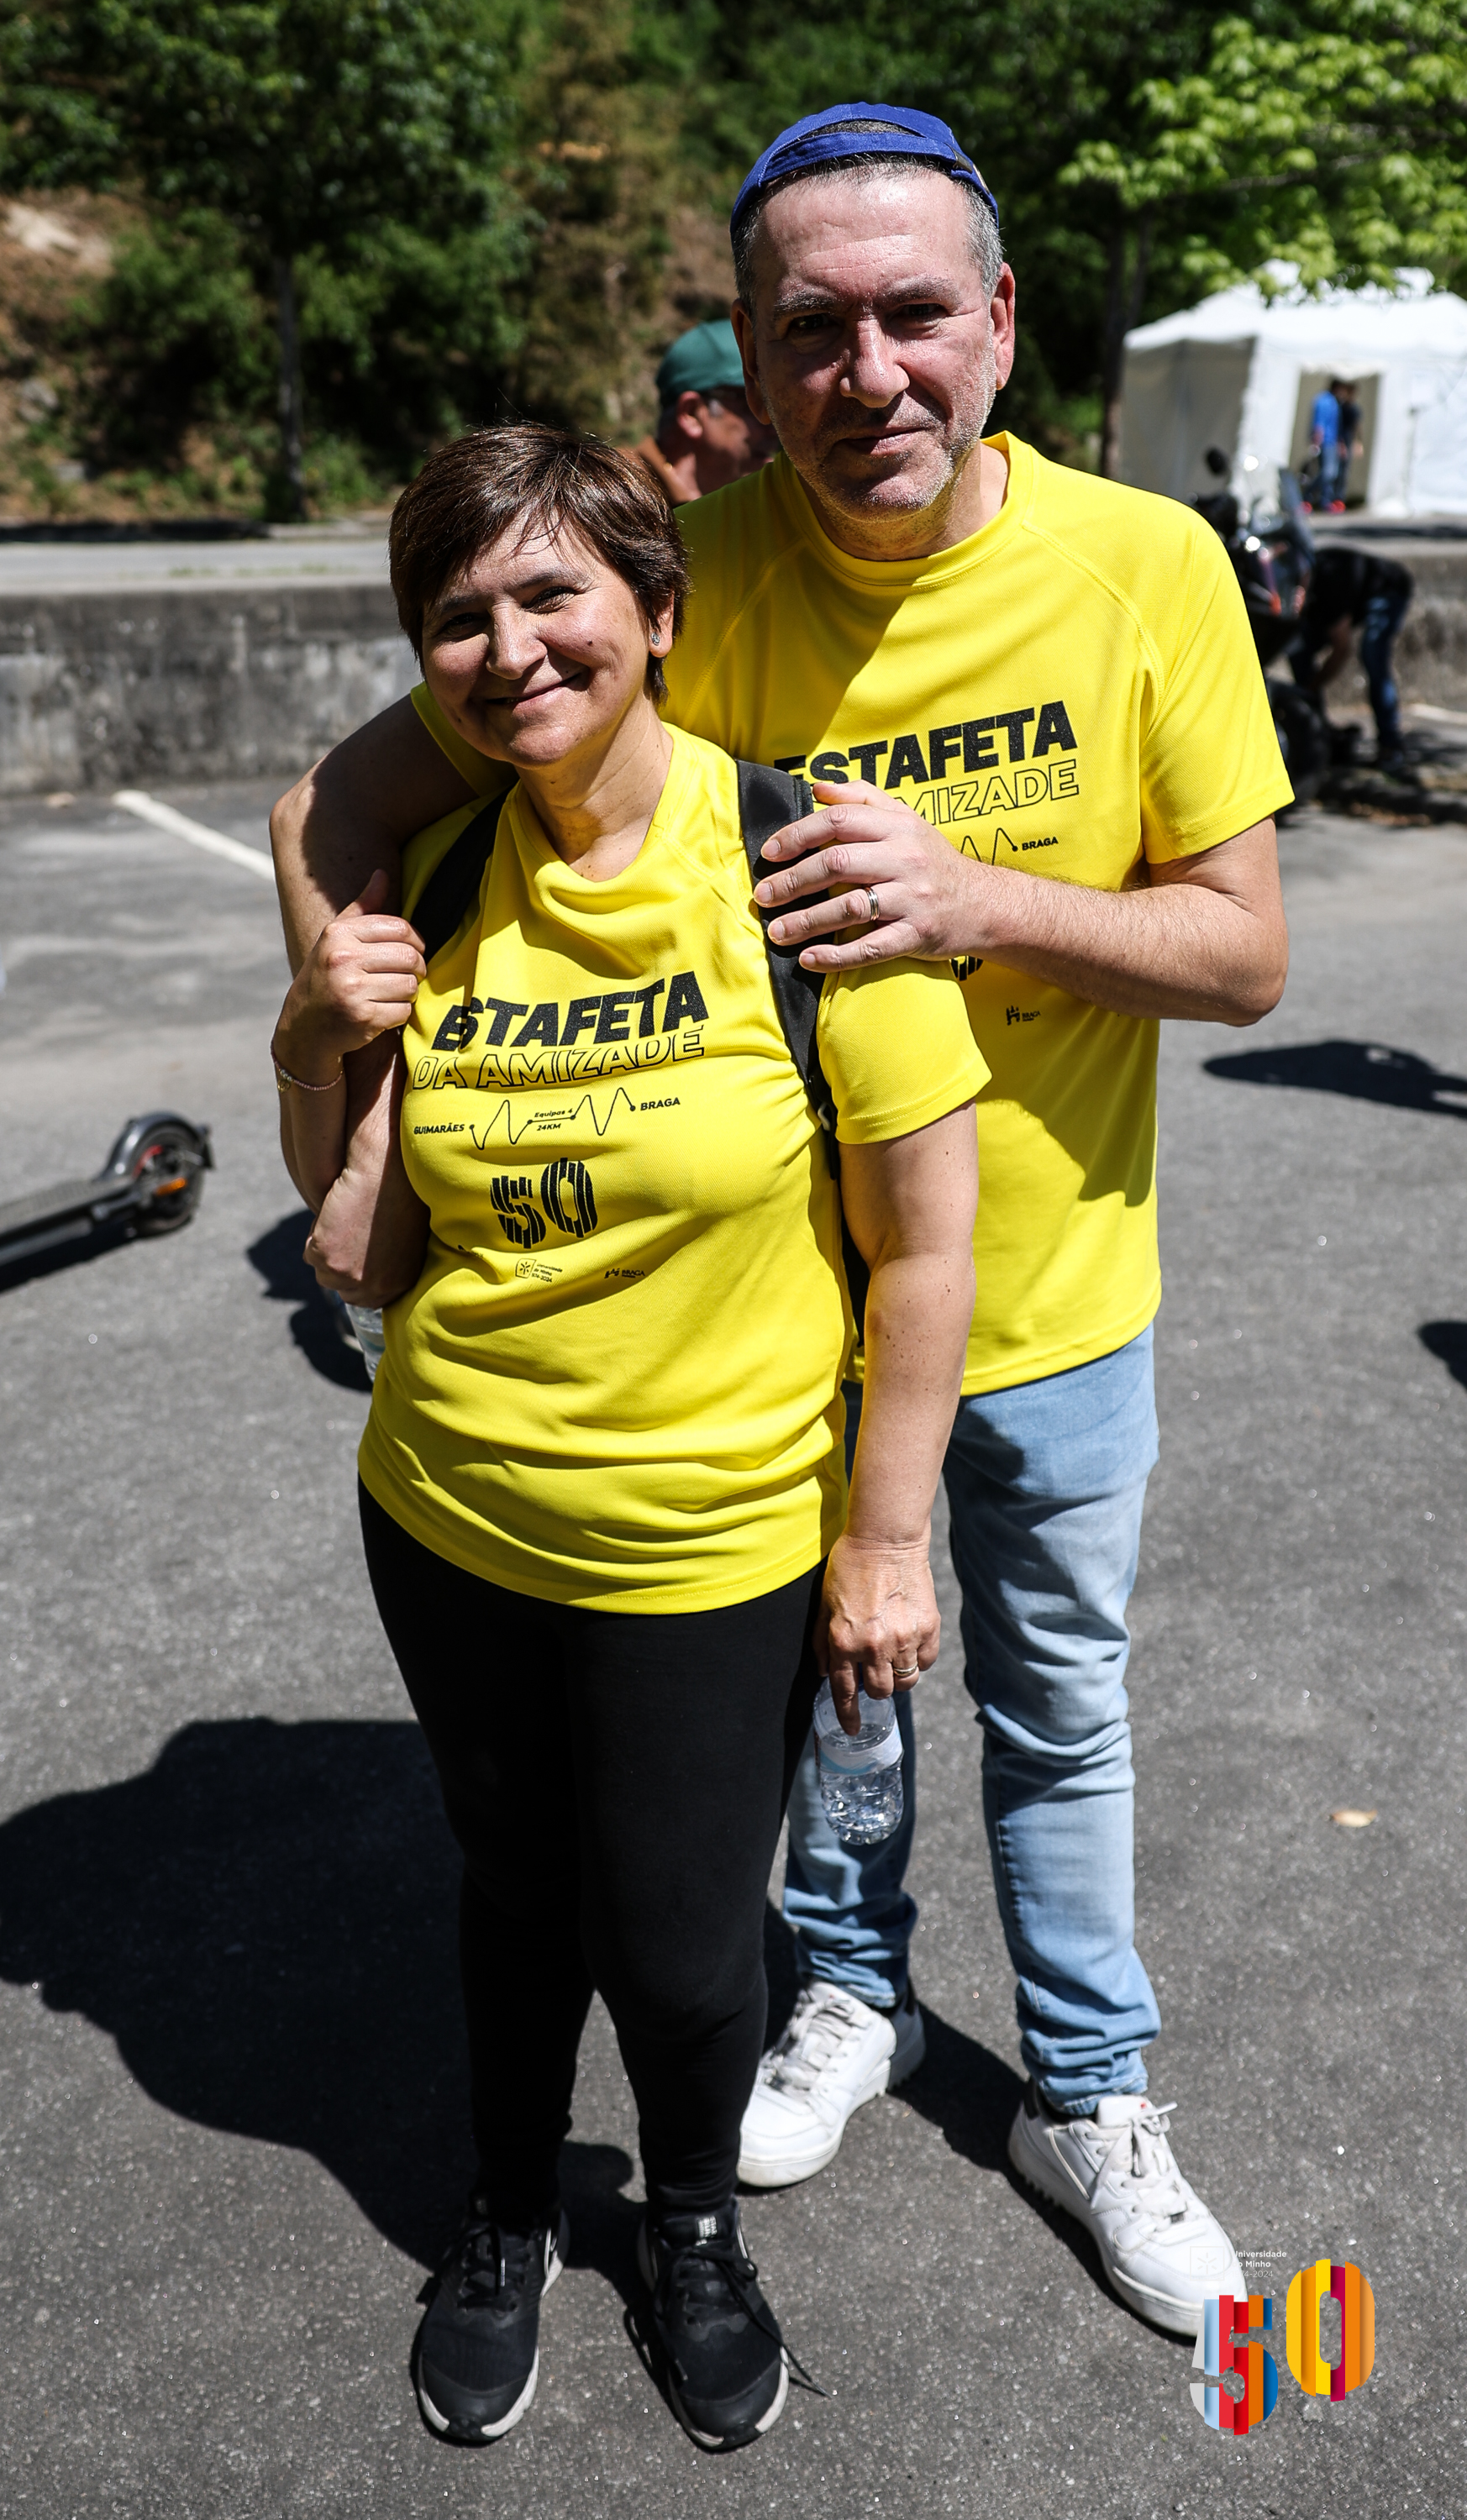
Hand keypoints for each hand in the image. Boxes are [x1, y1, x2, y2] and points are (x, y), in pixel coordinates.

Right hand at [273, 869, 425, 1076]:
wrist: (305, 1024)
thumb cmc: (326, 974)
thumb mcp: (336, 938)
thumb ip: (362, 907)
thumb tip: (381, 874)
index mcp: (339, 934)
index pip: (399, 928)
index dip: (415, 941)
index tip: (412, 951)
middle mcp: (342, 959)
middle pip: (410, 957)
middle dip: (416, 969)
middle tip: (409, 975)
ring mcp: (352, 990)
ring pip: (410, 986)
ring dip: (408, 993)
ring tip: (392, 993)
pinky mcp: (362, 1018)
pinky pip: (403, 1012)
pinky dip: (399, 1014)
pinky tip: (383, 1012)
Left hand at [753, 780, 988, 969]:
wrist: (984, 904)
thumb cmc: (933, 860)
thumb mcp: (905, 819)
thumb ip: (862, 798)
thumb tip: (816, 787)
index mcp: (897, 827)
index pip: (838, 822)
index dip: (798, 836)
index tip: (769, 853)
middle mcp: (905, 859)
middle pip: (837, 864)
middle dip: (793, 881)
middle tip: (763, 896)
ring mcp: (911, 898)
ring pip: (849, 908)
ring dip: (806, 922)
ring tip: (776, 932)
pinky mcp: (916, 935)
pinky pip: (871, 947)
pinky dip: (836, 955)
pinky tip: (809, 959)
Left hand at [816, 1534, 939, 1732]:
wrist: (885, 1539)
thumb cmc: (849, 1567)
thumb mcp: (824, 1604)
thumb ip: (821, 1642)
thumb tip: (826, 1674)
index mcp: (844, 1641)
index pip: (845, 1691)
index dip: (848, 1715)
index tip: (852, 1729)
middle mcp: (874, 1646)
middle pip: (880, 1692)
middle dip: (875, 1687)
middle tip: (874, 1669)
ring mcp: (904, 1638)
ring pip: (905, 1681)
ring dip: (898, 1676)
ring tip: (894, 1656)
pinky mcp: (928, 1628)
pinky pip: (926, 1661)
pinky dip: (919, 1658)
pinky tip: (910, 1641)